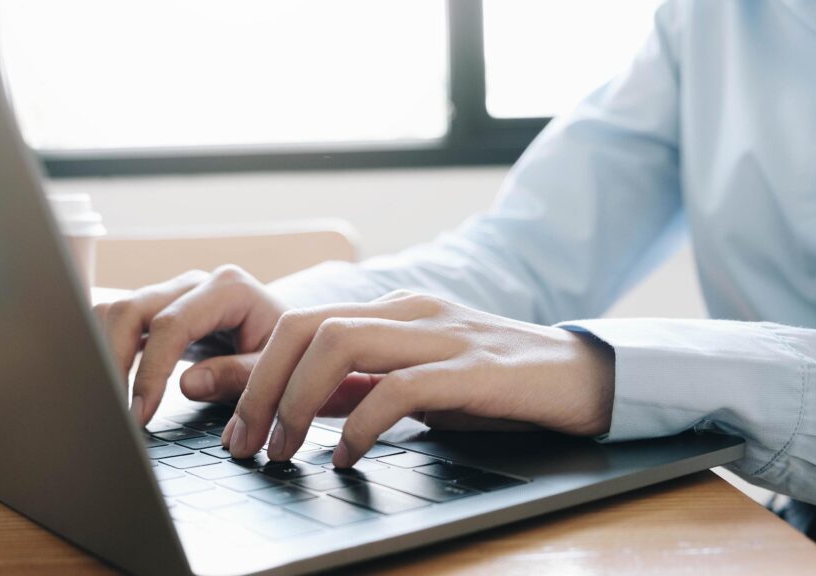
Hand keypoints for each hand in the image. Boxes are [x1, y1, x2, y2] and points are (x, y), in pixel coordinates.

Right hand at [93, 266, 286, 425]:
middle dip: (114, 361)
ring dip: (103, 353)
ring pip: (116, 311)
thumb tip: (188, 384)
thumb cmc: (286, 353)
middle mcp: (194, 284)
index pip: (172, 324)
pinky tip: (111, 384)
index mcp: (228, 289)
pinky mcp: (159, 312)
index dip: (151, 371)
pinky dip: (107, 349)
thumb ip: (237, 375)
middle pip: (131, 309)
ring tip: (110, 401)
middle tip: (116, 411)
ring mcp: (173, 294)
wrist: (290, 339)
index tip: (142, 413)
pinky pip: (120, 323)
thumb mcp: (274, 369)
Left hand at [221, 290, 614, 467]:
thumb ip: (354, 386)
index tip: (235, 425)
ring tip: (286, 451)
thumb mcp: (410, 382)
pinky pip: (398, 389)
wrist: (580, 379)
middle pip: (304, 327)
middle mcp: (407, 311)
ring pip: (338, 343)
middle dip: (260, 387)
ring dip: (296, 402)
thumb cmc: (491, 384)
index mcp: (388, 310)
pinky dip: (360, 427)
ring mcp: (439, 334)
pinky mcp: (472, 369)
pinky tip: (349, 458)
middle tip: (246, 443)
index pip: (299, 322)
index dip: (254, 372)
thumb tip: (289, 404)